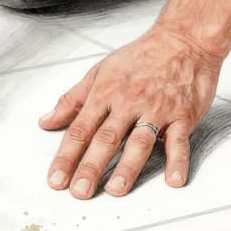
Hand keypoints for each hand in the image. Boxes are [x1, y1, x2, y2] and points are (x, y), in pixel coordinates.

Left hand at [39, 27, 223, 198]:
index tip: (56, 178)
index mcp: (105, 92)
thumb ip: (72, 99)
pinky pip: (180, 140)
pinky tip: (173, 180)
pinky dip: (178, 161)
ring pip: (139, 141)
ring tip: (115, 190)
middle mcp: (129, 102)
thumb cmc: (142, 56)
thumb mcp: (100, 71)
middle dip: (91, 167)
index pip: (80, 129)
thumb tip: (46, 120)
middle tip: (79, 191)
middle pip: (106, 138)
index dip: (66, 156)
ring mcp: (157, 109)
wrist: (184, 39)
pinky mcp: (183, 115)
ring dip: (127, 167)